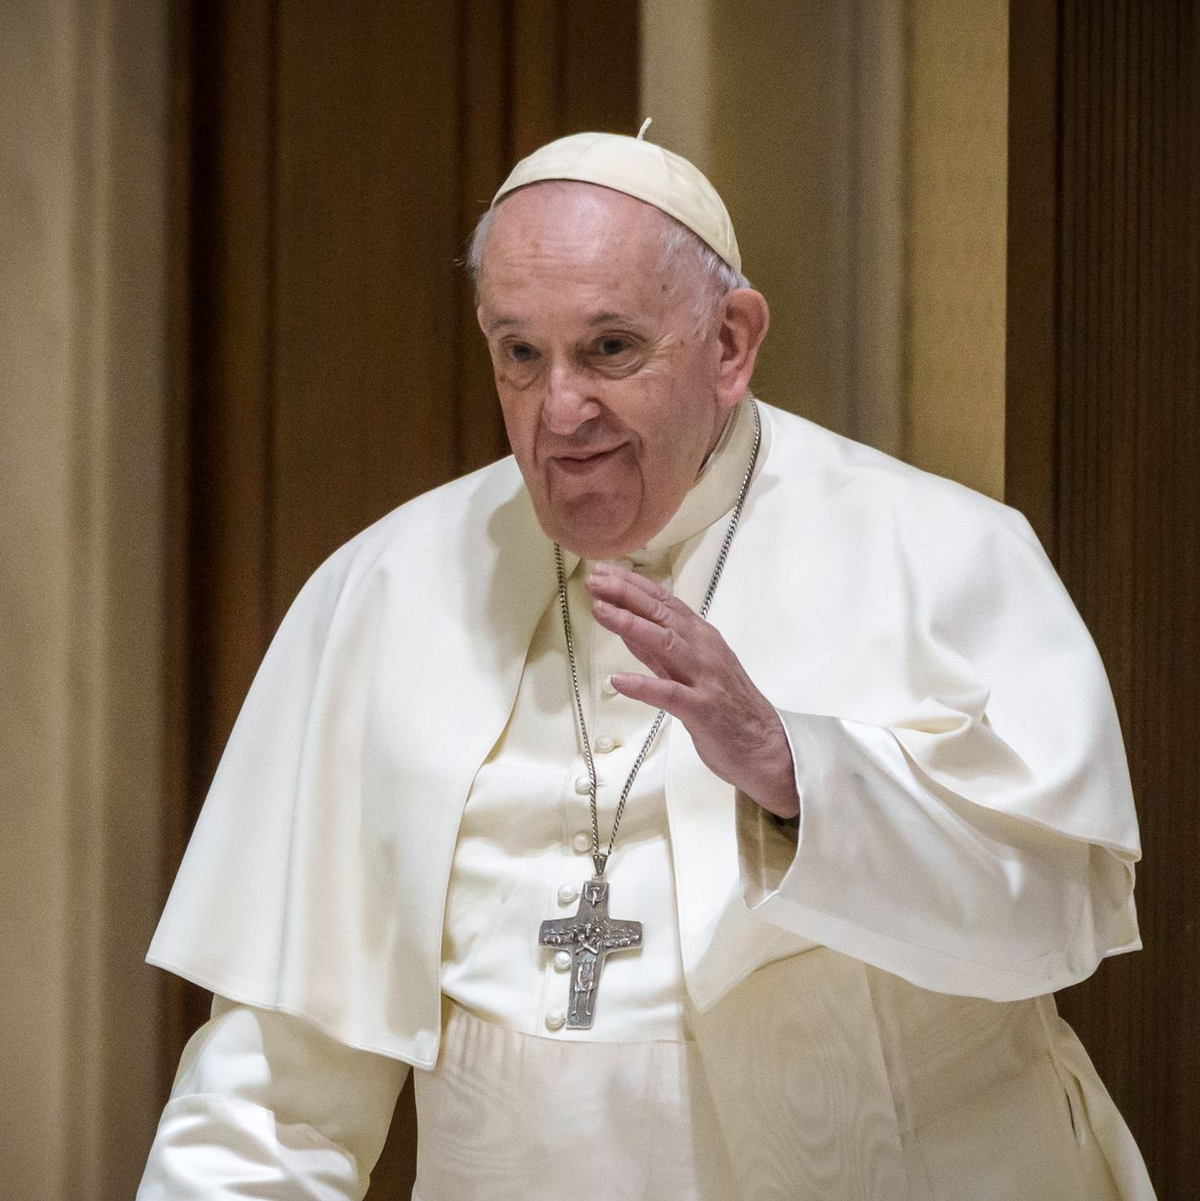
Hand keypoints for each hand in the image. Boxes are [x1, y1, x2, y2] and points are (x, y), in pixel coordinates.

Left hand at [585, 561, 799, 818]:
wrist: (766, 746)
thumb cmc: (727, 707)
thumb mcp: (689, 669)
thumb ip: (657, 649)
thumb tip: (624, 625)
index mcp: (701, 637)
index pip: (664, 602)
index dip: (632, 585)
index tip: (603, 571)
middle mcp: (704, 650)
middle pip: (662, 615)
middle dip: (626, 595)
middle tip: (595, 580)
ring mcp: (705, 678)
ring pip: (666, 643)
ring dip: (631, 625)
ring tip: (600, 610)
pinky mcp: (703, 709)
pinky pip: (670, 695)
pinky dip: (643, 686)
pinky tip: (618, 680)